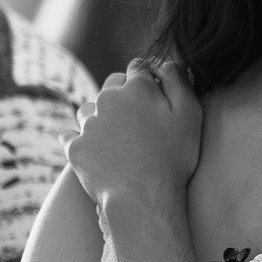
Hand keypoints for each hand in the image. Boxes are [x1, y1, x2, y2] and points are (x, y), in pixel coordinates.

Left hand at [65, 59, 201, 225]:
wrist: (143, 199)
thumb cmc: (172, 157)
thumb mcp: (190, 114)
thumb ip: (178, 81)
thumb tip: (167, 62)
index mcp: (136, 87)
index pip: (139, 66)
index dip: (148, 77)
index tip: (155, 93)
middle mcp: (107, 99)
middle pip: (112, 85)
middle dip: (123, 94)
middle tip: (138, 119)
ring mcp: (88, 124)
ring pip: (90, 108)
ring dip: (100, 116)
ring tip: (116, 137)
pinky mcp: (75, 148)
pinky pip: (71, 135)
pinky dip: (80, 139)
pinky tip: (93, 149)